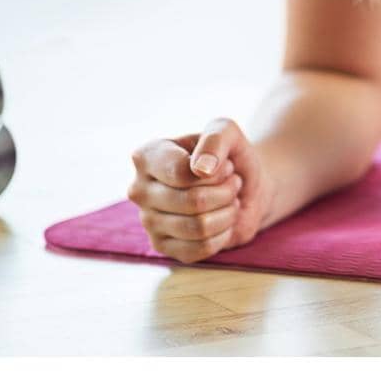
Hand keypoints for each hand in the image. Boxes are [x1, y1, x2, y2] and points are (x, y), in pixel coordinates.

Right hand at [127, 117, 272, 263]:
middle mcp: (139, 189)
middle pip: (193, 201)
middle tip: (232, 182)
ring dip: (227, 212)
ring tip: (229, 199)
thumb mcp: (226, 131)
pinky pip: (201, 249)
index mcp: (146, 156)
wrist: (241, 186)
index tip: (226, 164)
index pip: (181, 173)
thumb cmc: (226, 155)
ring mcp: (148, 221)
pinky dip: (223, 234)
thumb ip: (215, 139)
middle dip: (225, 192)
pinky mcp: (162, 247)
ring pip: (199, 227)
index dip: (216, 172)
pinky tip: (223, 220)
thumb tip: (200, 169)